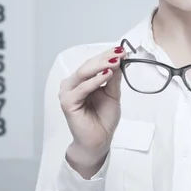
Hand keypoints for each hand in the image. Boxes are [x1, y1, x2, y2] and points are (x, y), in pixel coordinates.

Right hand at [59, 45, 126, 177]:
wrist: (98, 141)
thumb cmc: (103, 119)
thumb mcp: (112, 94)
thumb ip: (113, 78)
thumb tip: (119, 59)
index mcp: (81, 80)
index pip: (93, 63)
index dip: (107, 55)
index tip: (122, 49)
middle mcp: (72, 84)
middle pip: (88, 66)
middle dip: (105, 58)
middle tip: (120, 53)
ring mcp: (67, 93)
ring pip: (84, 73)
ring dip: (100, 66)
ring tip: (115, 61)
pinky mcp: (67, 102)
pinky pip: (82, 88)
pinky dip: (95, 81)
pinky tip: (107, 75)